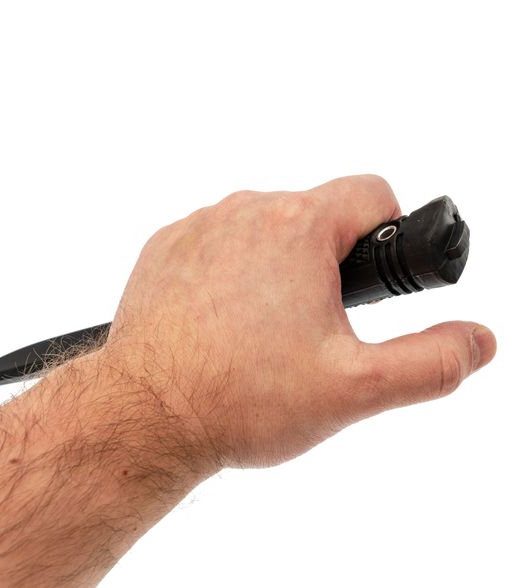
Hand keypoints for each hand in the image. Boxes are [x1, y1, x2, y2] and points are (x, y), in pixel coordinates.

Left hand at [104, 174, 495, 469]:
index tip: (371, 275)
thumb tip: (475, 340)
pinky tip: (223, 320)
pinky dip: (229, 271)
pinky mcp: (166, 248)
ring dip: (277, 266)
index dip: (387, 230)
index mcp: (298, 227)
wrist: (146, 415)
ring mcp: (199, 227)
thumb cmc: (239, 399)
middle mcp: (244, 212)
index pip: (371, 192)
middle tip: (314, 323)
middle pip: (314, 215)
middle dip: (327, 261)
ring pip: (264, 229)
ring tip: (264, 328)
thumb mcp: (354, 388)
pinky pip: (216, 243)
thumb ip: (429, 362)